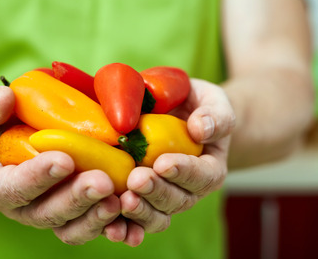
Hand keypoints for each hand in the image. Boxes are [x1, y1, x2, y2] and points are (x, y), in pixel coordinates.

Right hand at [0, 86, 122, 244]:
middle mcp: (25, 208)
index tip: (63, 160)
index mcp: (0, 185)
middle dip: (76, 199)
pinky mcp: (76, 214)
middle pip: (48, 213)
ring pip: (73, 226)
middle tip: (102, 182)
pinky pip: (92, 226)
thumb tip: (3, 100)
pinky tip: (132, 218)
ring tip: (119, 200)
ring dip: (96, 217)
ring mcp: (52, 214)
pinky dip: (113, 227)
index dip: (38, 177)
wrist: (12, 144)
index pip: (14, 187)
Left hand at [118, 79, 234, 244]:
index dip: (184, 172)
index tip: (163, 163)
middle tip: (136, 180)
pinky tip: (110, 226)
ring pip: (156, 214)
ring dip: (140, 210)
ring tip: (123, 199)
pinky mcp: (141, 198)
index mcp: (209, 167)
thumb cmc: (195, 105)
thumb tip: (200, 129)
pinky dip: (124, 226)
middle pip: (177, 199)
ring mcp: (164, 196)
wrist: (176, 114)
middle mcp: (188, 189)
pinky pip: (135, 219)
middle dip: (156, 191)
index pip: (202, 175)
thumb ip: (215, 114)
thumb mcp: (212, 100)